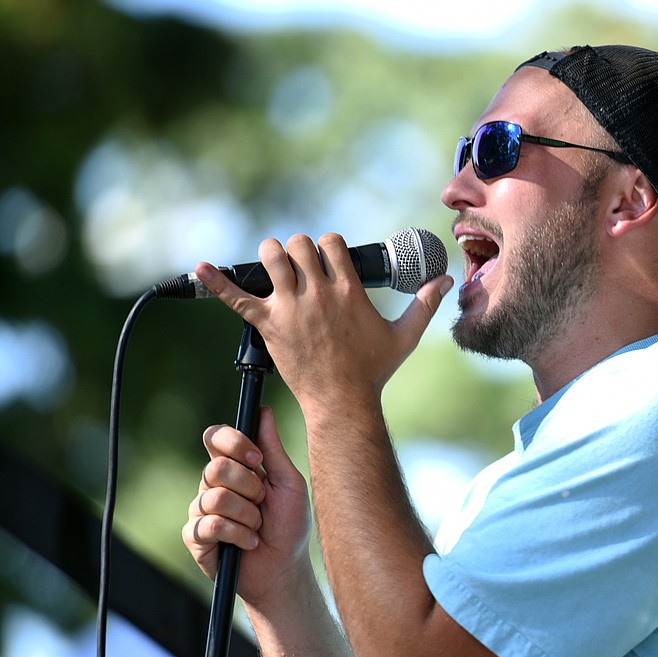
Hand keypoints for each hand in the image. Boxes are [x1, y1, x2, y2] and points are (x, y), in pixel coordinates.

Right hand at [184, 405, 312, 606]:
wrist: (286, 569)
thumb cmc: (290, 525)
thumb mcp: (289, 482)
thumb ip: (273, 448)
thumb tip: (263, 411)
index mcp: (234, 467)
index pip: (215, 438)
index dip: (233, 443)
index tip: (258, 459)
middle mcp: (213, 485)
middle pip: (215, 467)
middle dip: (249, 487)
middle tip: (263, 502)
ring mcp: (201, 511)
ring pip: (214, 497)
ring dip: (248, 515)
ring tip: (258, 527)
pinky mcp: (195, 538)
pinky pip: (209, 525)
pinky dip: (238, 534)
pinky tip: (249, 543)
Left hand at [192, 233, 452, 414]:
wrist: (343, 402)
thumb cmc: (373, 370)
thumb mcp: (404, 335)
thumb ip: (425, 304)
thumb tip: (447, 282)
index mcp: (347, 290)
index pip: (331, 243)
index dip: (328, 245)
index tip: (329, 259)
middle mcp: (317, 293)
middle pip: (299, 245)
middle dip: (299, 250)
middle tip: (302, 268)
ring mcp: (290, 308)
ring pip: (271, 258)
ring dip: (270, 256)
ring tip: (275, 267)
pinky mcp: (268, 325)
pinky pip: (236, 297)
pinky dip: (216, 282)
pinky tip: (199, 269)